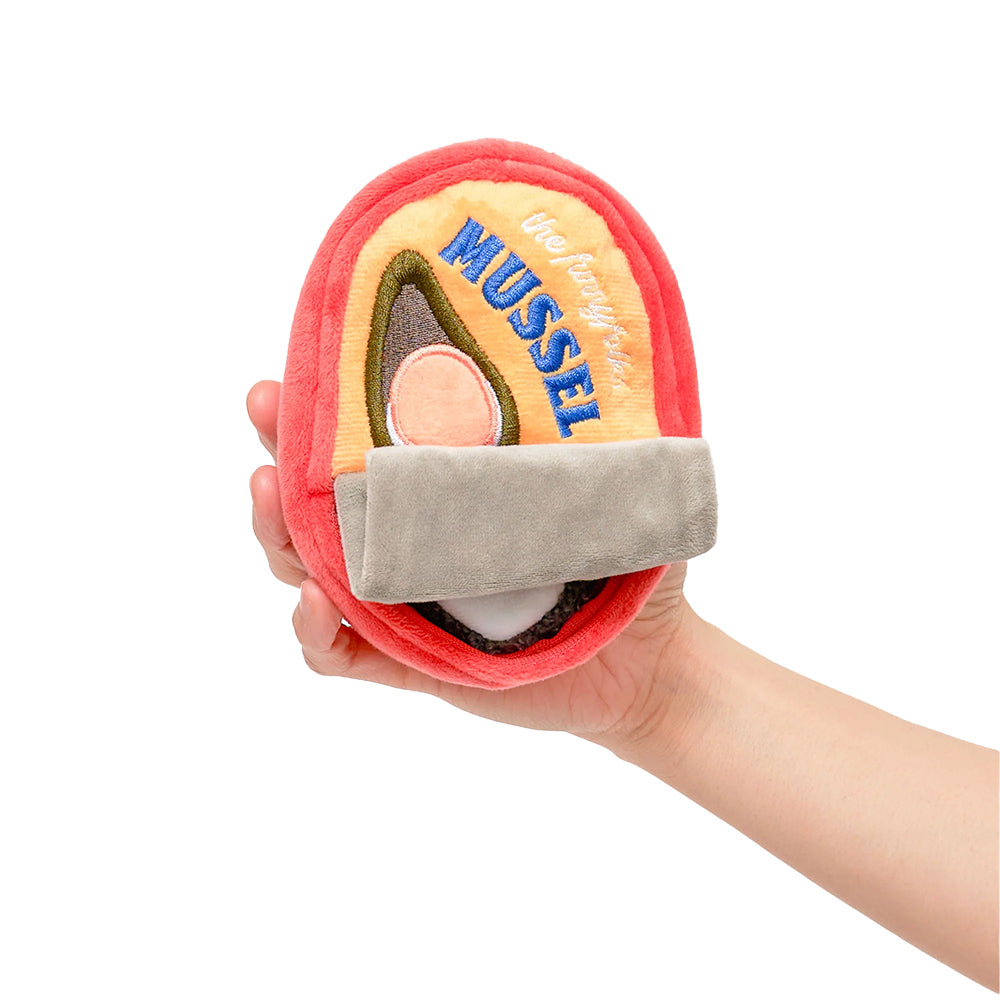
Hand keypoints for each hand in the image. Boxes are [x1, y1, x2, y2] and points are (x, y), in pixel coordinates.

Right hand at [248, 380, 696, 744]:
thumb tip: (615, 356)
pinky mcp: (408, 662)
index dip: (324, 402)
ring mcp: (402, 600)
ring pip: (308, 566)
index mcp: (449, 489)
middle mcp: (412, 537)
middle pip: (317, 497)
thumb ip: (605, 433)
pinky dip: (315, 631)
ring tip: (269, 493)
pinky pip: (339, 653)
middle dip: (279, 448)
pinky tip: (317, 602)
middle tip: (265, 406)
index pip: (370, 441)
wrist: (650, 663)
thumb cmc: (631, 566)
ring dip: (276, 531)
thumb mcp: (618, 487)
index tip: (300, 363)